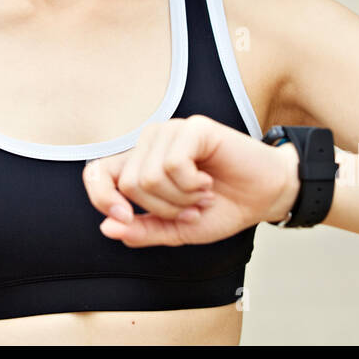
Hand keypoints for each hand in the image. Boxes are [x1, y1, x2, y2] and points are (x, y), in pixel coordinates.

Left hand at [82, 114, 300, 246]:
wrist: (263, 198)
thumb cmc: (221, 208)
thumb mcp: (176, 230)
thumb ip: (142, 230)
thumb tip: (107, 228)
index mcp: (139, 164)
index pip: (96, 173)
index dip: (100, 196)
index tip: (126, 218)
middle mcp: (149, 143)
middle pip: (128, 184)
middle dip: (162, 209)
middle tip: (190, 208)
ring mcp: (170, 131)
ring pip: (149, 176)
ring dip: (180, 199)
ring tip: (201, 195)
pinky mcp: (193, 127)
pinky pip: (173, 164)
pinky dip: (192, 184)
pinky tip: (207, 181)